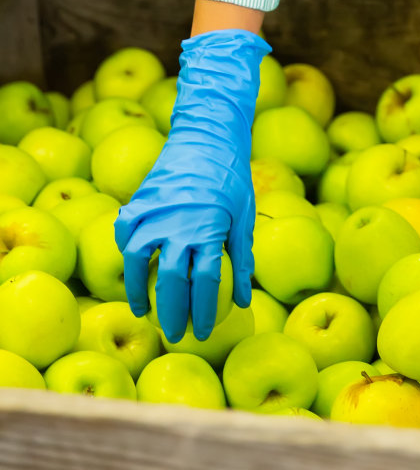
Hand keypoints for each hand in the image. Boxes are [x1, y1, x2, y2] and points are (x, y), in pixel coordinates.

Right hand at [114, 28, 268, 342]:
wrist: (207, 135)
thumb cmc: (231, 176)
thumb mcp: (244, 216)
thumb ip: (242, 258)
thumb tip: (240, 303)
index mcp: (210, 228)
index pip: (206, 283)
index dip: (204, 313)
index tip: (203, 332)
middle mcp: (179, 223)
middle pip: (172, 281)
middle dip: (173, 313)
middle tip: (174, 334)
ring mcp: (154, 210)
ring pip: (138, 260)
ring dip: (139, 290)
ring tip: (144, 311)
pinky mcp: (139, 199)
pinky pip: (125, 232)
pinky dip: (125, 252)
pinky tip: (133, 270)